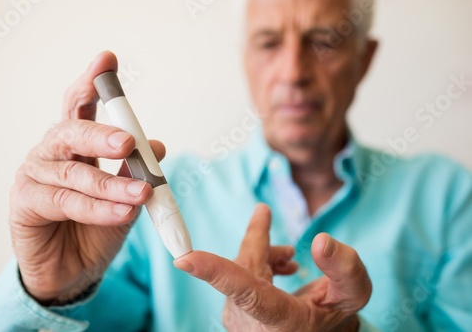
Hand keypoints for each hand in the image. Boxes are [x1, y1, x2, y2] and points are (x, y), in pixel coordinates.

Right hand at [9, 51, 165, 303]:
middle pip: (71, 131)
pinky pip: (67, 203)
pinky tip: (122, 213)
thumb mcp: (125, 195)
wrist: (73, 270)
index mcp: (75, 144)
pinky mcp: (25, 202)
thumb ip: (136, 170)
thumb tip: (157, 146)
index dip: (92, 83)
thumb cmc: (97, 227)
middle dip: (101, 133)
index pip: (79, 106)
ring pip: (75, 174)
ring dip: (112, 184)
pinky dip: (98, 209)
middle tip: (127, 141)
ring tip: (142, 193)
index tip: (107, 60)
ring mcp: (35, 175)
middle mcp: (52, 152)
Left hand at [174, 204, 370, 331]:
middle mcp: (252, 323)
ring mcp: (239, 319)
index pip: (244, 292)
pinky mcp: (234, 311)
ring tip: (290, 259)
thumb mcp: (352, 294)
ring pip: (240, 268)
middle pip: (245, 267)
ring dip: (264, 256)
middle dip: (259, 243)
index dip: (214, 272)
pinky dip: (257, 264)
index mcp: (280, 319)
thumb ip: (345, 268)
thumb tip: (320, 240)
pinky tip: (279, 266)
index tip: (184, 259)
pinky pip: (237, 277)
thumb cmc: (333, 317)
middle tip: (265, 215)